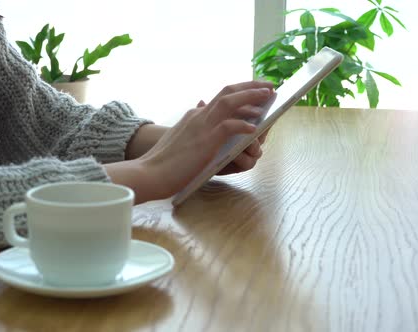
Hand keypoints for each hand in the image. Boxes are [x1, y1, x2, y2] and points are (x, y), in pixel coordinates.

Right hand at [106, 80, 273, 202]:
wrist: (149, 173)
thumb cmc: (163, 160)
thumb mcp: (179, 136)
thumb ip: (192, 123)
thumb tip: (201, 105)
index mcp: (194, 114)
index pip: (221, 96)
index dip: (240, 91)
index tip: (255, 89)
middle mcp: (198, 115)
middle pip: (228, 92)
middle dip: (250, 87)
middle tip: (268, 86)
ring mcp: (201, 126)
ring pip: (230, 103)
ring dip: (251, 98)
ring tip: (267, 97)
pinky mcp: (205, 141)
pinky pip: (229, 126)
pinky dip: (243, 124)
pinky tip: (254, 128)